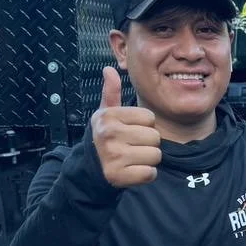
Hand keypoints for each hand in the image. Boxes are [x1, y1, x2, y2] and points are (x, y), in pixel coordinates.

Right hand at [90, 65, 161, 188]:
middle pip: (155, 137)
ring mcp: (113, 156)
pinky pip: (150, 173)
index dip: (145, 125)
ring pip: (155, 155)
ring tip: (132, 158)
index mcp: (109, 116)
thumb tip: (109, 69)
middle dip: (148, 143)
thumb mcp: (105, 113)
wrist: (90, 167)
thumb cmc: (105, 137)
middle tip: (132, 147)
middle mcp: (109, 134)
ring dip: (148, 160)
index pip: (150, 118)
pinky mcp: (118, 176)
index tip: (130, 131)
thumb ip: (111, 92)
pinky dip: (145, 175)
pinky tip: (133, 171)